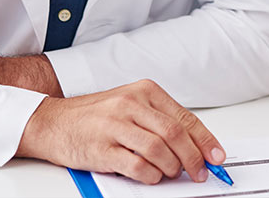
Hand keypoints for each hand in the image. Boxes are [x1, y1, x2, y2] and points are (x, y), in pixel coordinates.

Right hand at [17, 80, 223, 184]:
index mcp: (144, 91)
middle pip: (175, 133)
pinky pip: (136, 165)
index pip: (184, 117)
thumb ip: (158, 120)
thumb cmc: (94, 116)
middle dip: (193, 157)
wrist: (51, 122)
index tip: (217, 156)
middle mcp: (131, 104)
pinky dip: (150, 175)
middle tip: (200, 172)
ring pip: (159, 149)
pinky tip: (152, 177)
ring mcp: (115, 125)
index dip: (205, 140)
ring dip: (172, 167)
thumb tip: (192, 144)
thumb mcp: (130, 105)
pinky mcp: (101, 148)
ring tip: (172, 174)